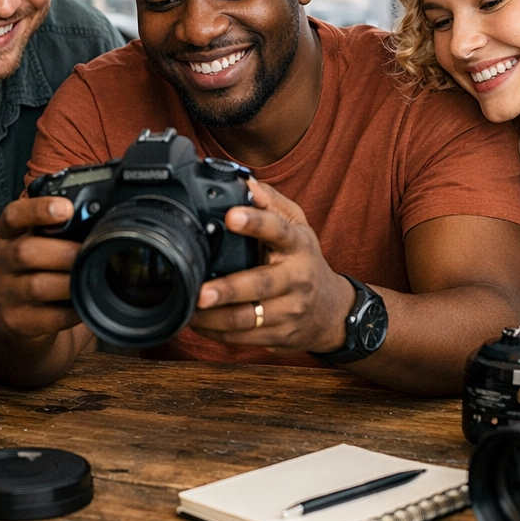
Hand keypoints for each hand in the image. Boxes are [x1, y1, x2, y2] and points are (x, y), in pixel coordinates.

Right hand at [0, 196, 83, 339]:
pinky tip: (84, 303)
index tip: (65, 208)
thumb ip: (57, 227)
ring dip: (68, 282)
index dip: (37, 209)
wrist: (7, 314)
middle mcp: (2, 262)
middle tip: (85, 252)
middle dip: (61, 251)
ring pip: (36, 286)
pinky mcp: (18, 321)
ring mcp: (7, 294)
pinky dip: (72, 311)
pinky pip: (49, 317)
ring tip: (88, 277)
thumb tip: (98, 214)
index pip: (13, 216)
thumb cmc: (32, 269)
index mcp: (7, 235)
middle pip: (24, 252)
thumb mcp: (34, 242)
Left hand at [189, 180, 356, 352]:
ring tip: (189, 309)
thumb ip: (272, 203)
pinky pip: (243, 338)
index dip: (255, 223)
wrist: (331, 310)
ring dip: (214, 318)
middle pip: (261, 284)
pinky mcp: (280, 336)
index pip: (278, 230)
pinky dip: (216, 333)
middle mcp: (297, 278)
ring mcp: (290, 311)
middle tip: (201, 291)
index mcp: (298, 245)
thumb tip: (247, 182)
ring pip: (249, 319)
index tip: (231, 216)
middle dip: (229, 289)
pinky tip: (198, 324)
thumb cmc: (304, 262)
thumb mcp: (297, 227)